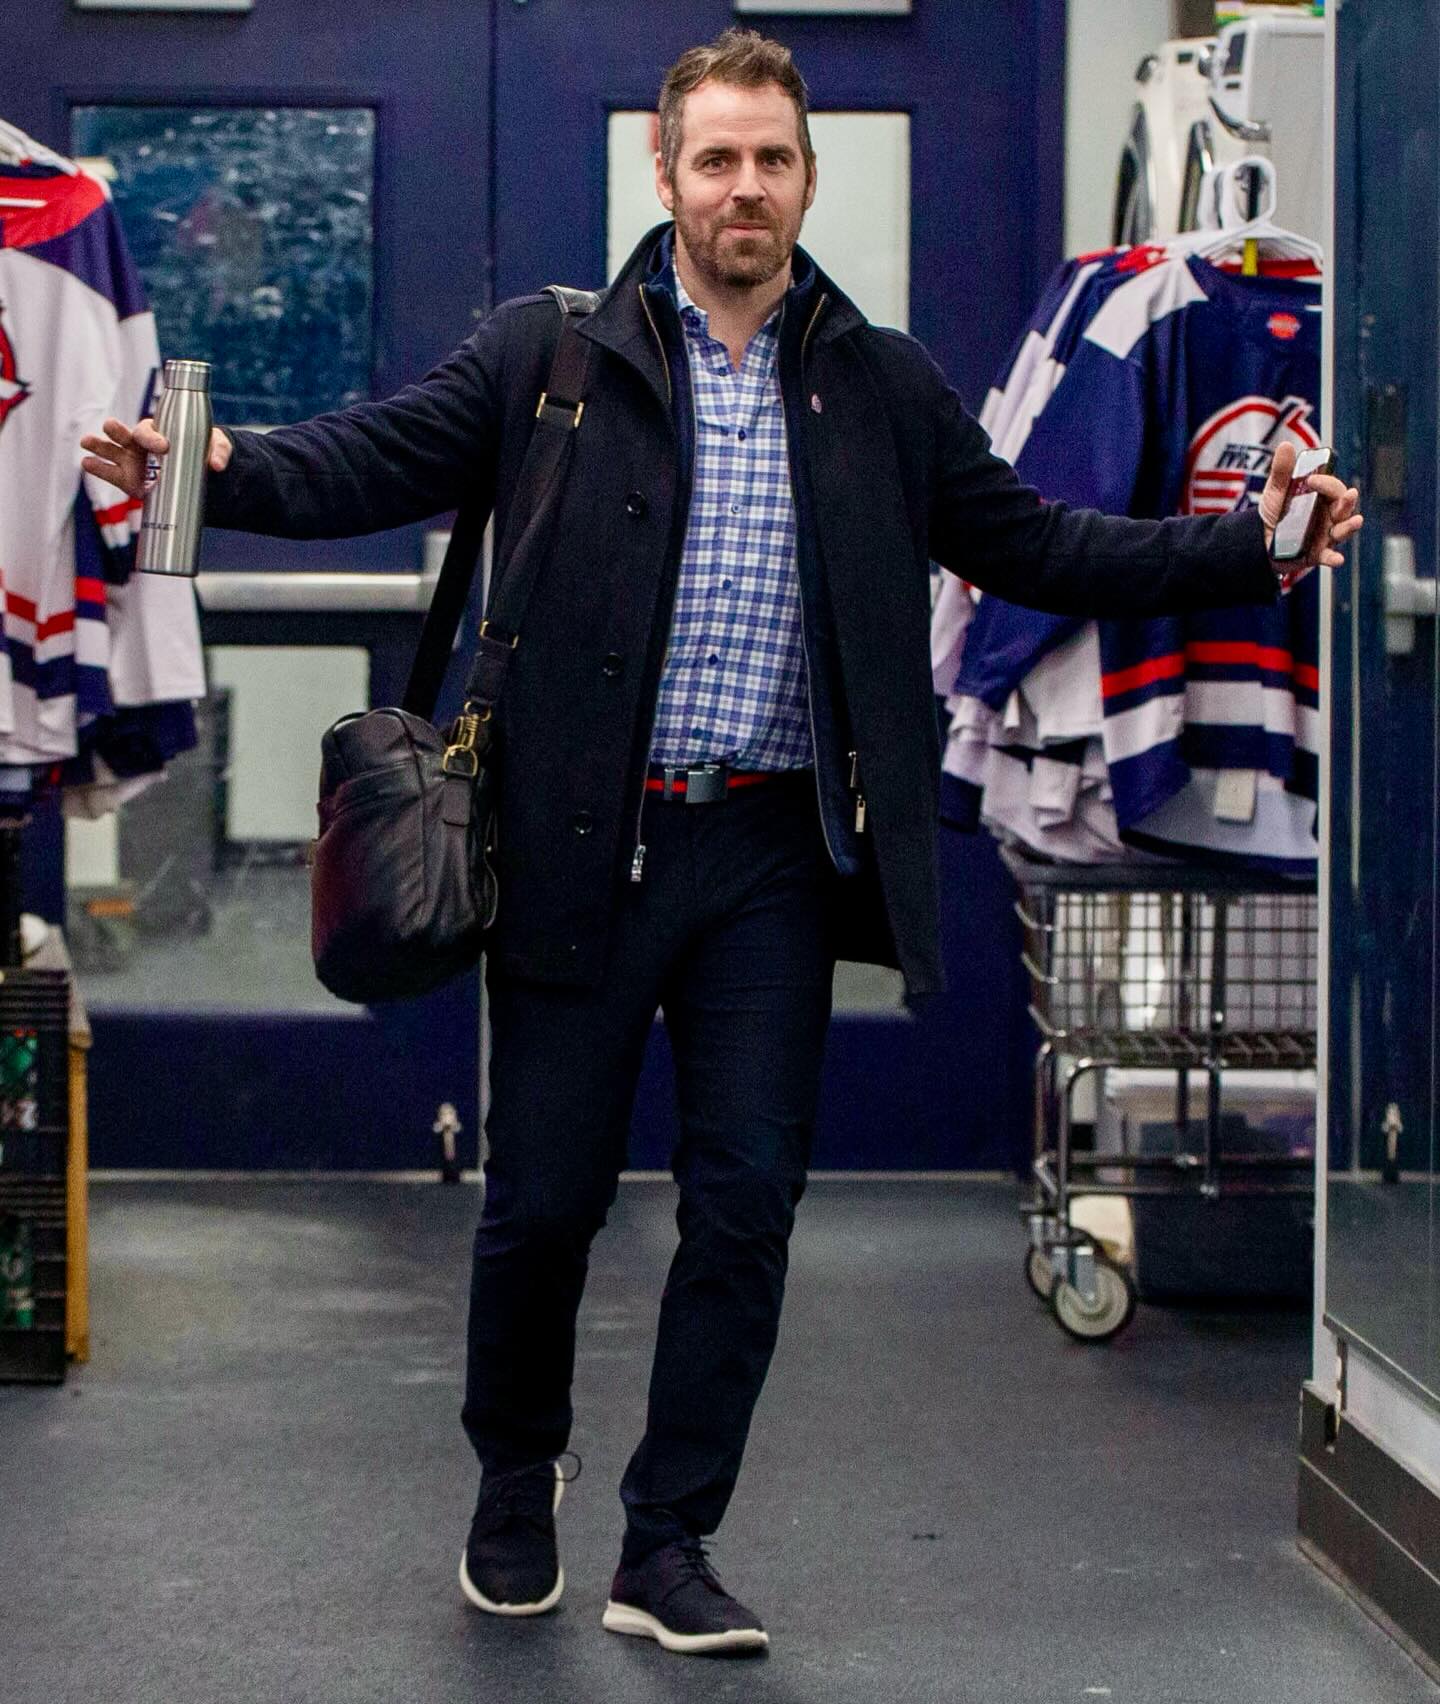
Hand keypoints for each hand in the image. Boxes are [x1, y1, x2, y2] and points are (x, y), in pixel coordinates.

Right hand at [80, 416, 231, 498]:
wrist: (199, 476)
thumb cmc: (203, 451)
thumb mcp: (216, 446)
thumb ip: (219, 451)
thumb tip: (216, 464)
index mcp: (159, 431)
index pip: (150, 431)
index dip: (154, 438)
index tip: (164, 447)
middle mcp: (141, 444)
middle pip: (125, 434)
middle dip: (117, 430)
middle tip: (111, 426)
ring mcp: (132, 462)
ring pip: (111, 450)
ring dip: (98, 445)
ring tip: (86, 441)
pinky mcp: (128, 481)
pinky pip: (110, 473)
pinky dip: (98, 468)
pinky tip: (86, 463)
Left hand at [1257, 440, 1363, 569]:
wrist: (1259, 541)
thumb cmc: (1275, 513)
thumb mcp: (1276, 492)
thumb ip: (1282, 471)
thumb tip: (1286, 445)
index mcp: (1323, 498)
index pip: (1334, 488)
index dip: (1327, 483)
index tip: (1312, 480)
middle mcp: (1330, 516)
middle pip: (1344, 508)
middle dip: (1346, 503)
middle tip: (1347, 496)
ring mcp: (1326, 535)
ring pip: (1343, 530)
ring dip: (1350, 527)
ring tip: (1355, 521)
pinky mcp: (1318, 554)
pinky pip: (1329, 557)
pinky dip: (1334, 558)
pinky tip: (1337, 559)